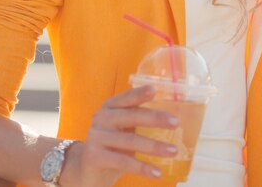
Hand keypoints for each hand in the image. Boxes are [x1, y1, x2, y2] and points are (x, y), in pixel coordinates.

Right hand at [59, 85, 179, 186]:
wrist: (85, 170)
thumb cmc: (111, 147)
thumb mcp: (122, 131)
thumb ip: (137, 120)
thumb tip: (170, 118)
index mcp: (109, 108)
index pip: (126, 98)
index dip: (139, 93)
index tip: (155, 90)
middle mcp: (101, 118)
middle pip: (130, 116)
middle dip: (155, 118)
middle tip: (176, 122)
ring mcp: (96, 137)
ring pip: (129, 141)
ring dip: (154, 146)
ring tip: (174, 151)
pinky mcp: (94, 157)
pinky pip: (123, 161)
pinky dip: (142, 167)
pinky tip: (157, 172)